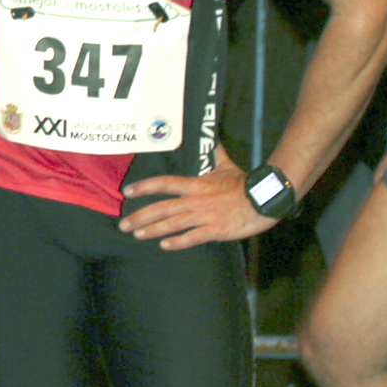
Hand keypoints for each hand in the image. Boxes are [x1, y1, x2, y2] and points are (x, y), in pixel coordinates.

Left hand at [119, 154, 274, 248]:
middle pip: (162, 207)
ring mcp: (204, 216)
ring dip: (152, 230)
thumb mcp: (227, 166)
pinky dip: (177, 242)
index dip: (144, 186)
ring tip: (137, 234)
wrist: (263, 199)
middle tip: (123, 224)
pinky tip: (164, 245)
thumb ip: (216, 155)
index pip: (164, 183)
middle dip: (140, 216)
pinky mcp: (215, 230)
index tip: (128, 192)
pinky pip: (192, 237)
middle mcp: (195, 200)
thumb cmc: (245, 184)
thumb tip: (214, 140)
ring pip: (172, 223)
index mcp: (196, 185)